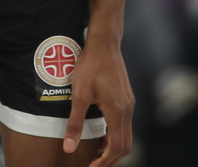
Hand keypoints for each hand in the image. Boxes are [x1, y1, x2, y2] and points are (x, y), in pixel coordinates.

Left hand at [63, 40, 133, 166]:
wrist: (104, 44)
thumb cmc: (90, 66)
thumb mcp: (79, 95)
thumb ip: (74, 123)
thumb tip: (68, 147)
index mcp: (117, 111)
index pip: (117, 146)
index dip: (105, 161)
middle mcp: (127, 109)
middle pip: (126, 145)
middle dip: (111, 159)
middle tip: (95, 165)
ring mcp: (129, 103)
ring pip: (127, 135)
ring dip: (113, 147)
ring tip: (97, 154)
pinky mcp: (127, 98)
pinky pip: (125, 124)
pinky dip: (115, 135)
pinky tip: (102, 134)